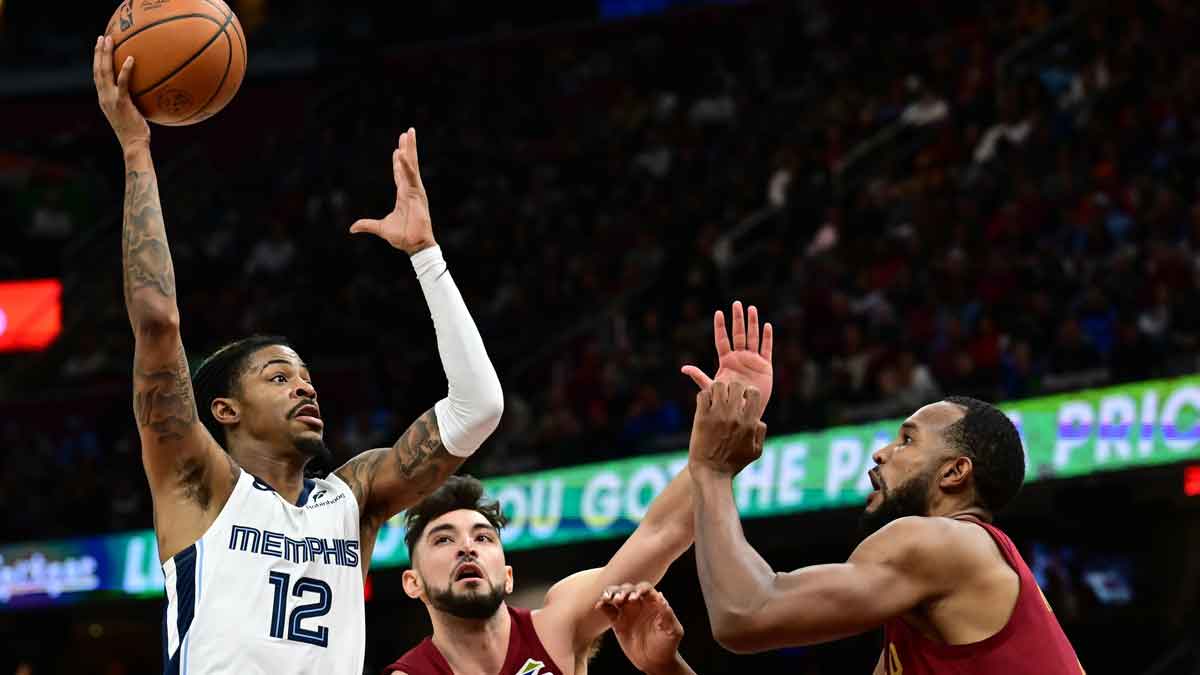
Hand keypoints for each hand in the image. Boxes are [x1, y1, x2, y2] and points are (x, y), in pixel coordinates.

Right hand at [93, 35, 149, 150]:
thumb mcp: (131, 114)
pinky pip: (123, 83)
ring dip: (106, 54)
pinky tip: (131, 58)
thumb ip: (133, 102)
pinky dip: (126, 70)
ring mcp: (110, 99)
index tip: (100, 48)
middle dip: (99, 52)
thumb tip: (147, 91)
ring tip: (109, 39)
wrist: (134, 144)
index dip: (97, 61)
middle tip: (102, 37)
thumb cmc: (137, 132)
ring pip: (104, 72)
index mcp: (104, 99)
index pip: (97, 76)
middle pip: (97, 70)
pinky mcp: (121, 102)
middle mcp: (103, 97)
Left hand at [350, 128, 437, 254]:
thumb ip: (367, 225)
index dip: (398, 162)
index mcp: (403, 195)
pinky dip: (406, 165)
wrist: (414, 245)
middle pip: (408, 164)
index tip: (397, 149)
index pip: (400, 174)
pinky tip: (402, 153)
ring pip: (411, 165)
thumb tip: (352, 228)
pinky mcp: (417, 193)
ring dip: (410, 148)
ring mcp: (415, 190)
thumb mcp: (380, 228)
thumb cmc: (403, 237)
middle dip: (408, 148)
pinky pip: (411, 176)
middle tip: (407, 132)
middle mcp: (410, 189)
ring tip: (409, 133)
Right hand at [596, 582, 683, 673]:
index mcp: (653, 603)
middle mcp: (639, 604)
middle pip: (628, 589)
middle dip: (622, 591)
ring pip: (616, 596)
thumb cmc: (668, 645)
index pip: (645, 589)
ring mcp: (628, 612)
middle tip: (619, 599)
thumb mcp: (673, 631)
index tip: (634, 597)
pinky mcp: (618, 622)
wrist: (656, 662)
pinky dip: (603, 605)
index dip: (639, 589)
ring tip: (607, 598)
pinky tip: (599, 605)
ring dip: (611, 594)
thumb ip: (668, 614)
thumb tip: (661, 597)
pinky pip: (609, 610)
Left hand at [681, 301, 772, 419]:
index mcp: (727, 361)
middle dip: (738, 319)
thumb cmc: (727, 402)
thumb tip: (683, 368)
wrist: (745, 412)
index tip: (718, 313)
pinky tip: (767, 325)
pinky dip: (767, 338)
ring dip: (753, 323)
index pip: (722, 339)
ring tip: (752, 309)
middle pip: (739, 334)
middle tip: (737, 303)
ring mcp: (753, 360)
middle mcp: (740, 357)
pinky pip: (766, 349)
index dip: (720, 326)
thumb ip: (699, 377)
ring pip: (753, 337)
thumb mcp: (713, 387)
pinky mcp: (765, 366)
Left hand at [688, 380, 766, 475]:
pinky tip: (704, 405)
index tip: (741, 398)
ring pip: (718, 386)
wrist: (711, 473)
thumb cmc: (734, 463)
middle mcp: (735, 417)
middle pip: (735, 385)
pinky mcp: (702, 418)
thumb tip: (759, 420)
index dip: (747, 392)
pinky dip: (703, 397)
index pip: (753, 392)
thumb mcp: (756, 451)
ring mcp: (717, 416)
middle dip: (731, 389)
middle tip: (726, 397)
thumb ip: (760, 433)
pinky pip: (702, 395)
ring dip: (716, 390)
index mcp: (749, 422)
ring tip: (714, 399)